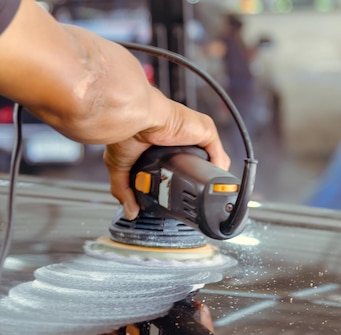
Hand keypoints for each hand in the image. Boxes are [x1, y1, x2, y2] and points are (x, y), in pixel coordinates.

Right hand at [103, 91, 229, 219]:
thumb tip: (130, 211)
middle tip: (193, 196)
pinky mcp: (205, 131)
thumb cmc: (127, 130)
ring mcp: (196, 133)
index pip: (181, 161)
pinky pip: (219, 154)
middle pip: (200, 161)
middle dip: (198, 178)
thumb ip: (124, 188)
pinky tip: (212, 181)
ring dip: (210, 175)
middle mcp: (183, 136)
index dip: (184, 177)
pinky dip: (218, 169)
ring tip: (205, 192)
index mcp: (165, 141)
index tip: (181, 194)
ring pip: (212, 159)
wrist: (136, 117)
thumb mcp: (121, 164)